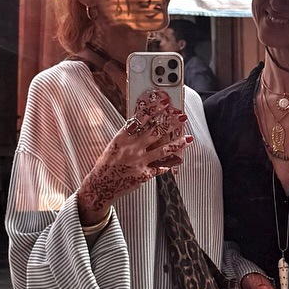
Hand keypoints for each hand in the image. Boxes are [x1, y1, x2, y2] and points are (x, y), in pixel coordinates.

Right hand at [77, 92, 189, 225]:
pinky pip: (160, 168)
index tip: (164, 103)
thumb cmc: (106, 165)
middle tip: (182, 117)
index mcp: (123, 138)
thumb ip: (129, 135)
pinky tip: (175, 161)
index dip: (154, 109)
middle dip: (171, 123)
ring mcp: (139, 161)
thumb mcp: (115, 145)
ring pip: (163, 150)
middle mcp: (132, 148)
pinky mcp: (144, 175)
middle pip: (156, 132)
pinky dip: (168, 165)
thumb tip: (143, 124)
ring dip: (177, 143)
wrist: (101, 185)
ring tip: (188, 138)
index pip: (140, 119)